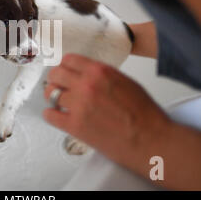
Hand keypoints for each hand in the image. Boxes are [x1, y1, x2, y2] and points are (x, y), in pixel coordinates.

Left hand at [44, 53, 171, 169]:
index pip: (69, 60)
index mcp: (100, 72)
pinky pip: (50, 115)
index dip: (65, 66)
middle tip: (58, 85)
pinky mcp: (74, 126)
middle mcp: (86, 85)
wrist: (150, 140)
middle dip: (56, 79)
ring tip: (59, 102)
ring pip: (51, 94)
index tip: (64, 71)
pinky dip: (51, 115)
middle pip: (55, 74)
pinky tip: (56, 115)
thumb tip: (86, 74)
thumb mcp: (125, 81)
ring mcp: (78, 106)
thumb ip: (102, 75)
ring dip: (53, 97)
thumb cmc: (144, 114)